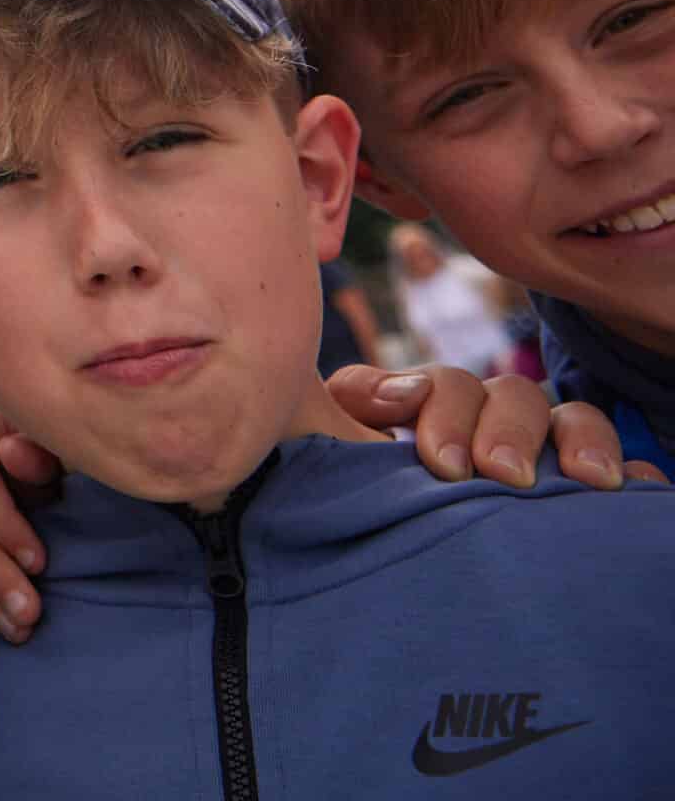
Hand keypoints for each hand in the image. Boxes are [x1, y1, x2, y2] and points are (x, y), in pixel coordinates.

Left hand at [327, 364, 637, 488]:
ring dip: (580, 439)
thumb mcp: (340, 462)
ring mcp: (546, 460)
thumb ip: (343, 414)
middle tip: (500, 474)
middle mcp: (493, 427)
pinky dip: (638, 477)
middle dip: (505, 428)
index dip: (441, 406)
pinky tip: (638, 492)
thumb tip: (381, 395)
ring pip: (573, 419)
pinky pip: (630, 476)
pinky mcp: (587, 504)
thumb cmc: (366, 514)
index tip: (438, 460)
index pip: (446, 386)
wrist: (395, 591)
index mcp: (435, 412)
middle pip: (511, 397)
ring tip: (585, 479)